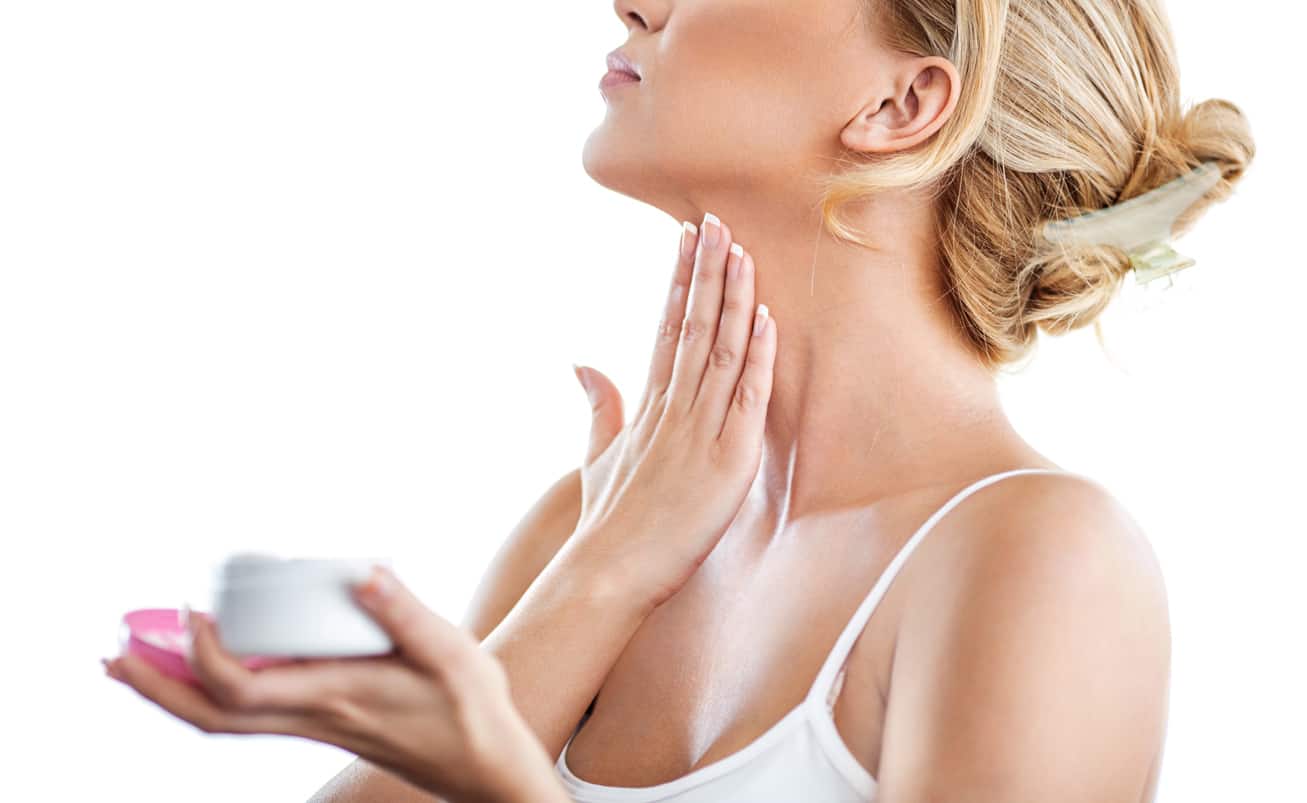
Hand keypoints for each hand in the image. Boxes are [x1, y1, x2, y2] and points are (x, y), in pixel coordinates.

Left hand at [103, 567, 569, 802]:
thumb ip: (407, 615)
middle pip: (211, 717)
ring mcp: (316, 725)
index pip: (243, 691)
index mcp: (338, 697)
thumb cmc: (474, 714)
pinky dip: (211, 692)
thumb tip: (364, 571)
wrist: (486, 770)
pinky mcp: (323, 723)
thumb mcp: (454, 656)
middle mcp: (315, 717)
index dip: (202, 656)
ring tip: (136, 661)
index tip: (190, 612)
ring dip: (172, 694)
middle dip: (155, 688)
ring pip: (223, 720)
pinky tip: (210, 666)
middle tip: (110, 656)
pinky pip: (247, 714)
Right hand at [567, 213, 776, 607]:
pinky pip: (747, 399)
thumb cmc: (607, 522)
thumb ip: (598, 407)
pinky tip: (765, 320)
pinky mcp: (728, 462)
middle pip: (692, 327)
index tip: (686, 238)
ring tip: (742, 251)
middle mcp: (672, 410)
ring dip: (733, 300)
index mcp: (647, 407)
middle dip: (707, 272)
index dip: (678, 281)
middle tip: (717, 220)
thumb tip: (582, 364)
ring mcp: (699, 433)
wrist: (609, 572)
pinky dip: (757, 358)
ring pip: (720, 352)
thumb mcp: (595, 458)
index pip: (665, 328)